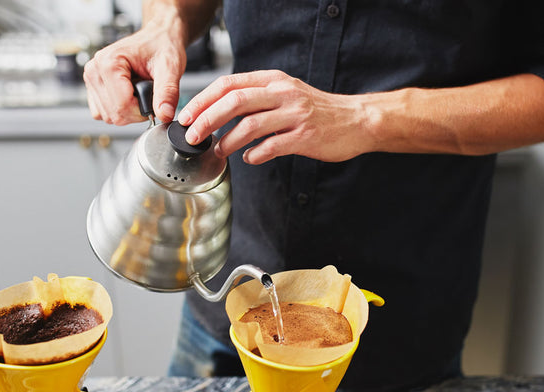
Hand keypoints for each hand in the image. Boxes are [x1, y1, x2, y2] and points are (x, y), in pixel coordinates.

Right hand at [83, 10, 185, 124]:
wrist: (157, 39)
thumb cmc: (161, 47)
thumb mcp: (170, 67)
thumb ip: (168, 92)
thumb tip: (165, 115)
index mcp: (109, 62)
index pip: (122, 106)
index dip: (142, 112)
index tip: (154, 102)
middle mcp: (95, 70)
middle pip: (114, 114)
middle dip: (136, 113)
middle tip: (148, 96)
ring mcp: (92, 79)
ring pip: (108, 117)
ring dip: (128, 113)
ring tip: (140, 94)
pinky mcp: (94, 88)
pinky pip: (103, 114)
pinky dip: (119, 112)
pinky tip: (130, 97)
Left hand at [178, 70, 375, 163]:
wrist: (356, 120)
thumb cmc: (318, 111)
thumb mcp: (286, 94)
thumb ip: (257, 101)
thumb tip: (222, 115)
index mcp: (273, 80)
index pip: (229, 84)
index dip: (203, 99)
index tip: (187, 116)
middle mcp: (282, 93)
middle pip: (235, 101)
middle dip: (207, 119)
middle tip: (192, 135)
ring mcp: (295, 114)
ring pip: (251, 124)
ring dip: (228, 140)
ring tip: (218, 150)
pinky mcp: (305, 136)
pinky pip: (273, 146)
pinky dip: (256, 154)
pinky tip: (249, 159)